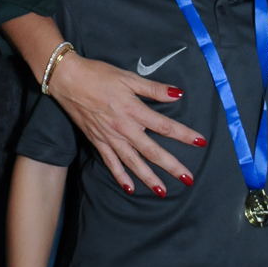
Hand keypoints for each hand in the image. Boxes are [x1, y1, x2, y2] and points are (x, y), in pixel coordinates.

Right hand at [0, 12, 204, 196]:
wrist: (67, 80)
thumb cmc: (99, 75)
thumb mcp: (128, 77)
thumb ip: (154, 89)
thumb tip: (178, 94)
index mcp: (133, 110)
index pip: (164, 126)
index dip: (184, 135)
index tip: (200, 142)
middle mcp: (123, 128)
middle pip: (152, 151)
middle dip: (171, 166)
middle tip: (188, 179)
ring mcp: (109, 137)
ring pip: (132, 162)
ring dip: (148, 177)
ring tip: (163, 191)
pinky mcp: (97, 141)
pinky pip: (110, 162)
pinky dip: (120, 177)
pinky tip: (130, 188)